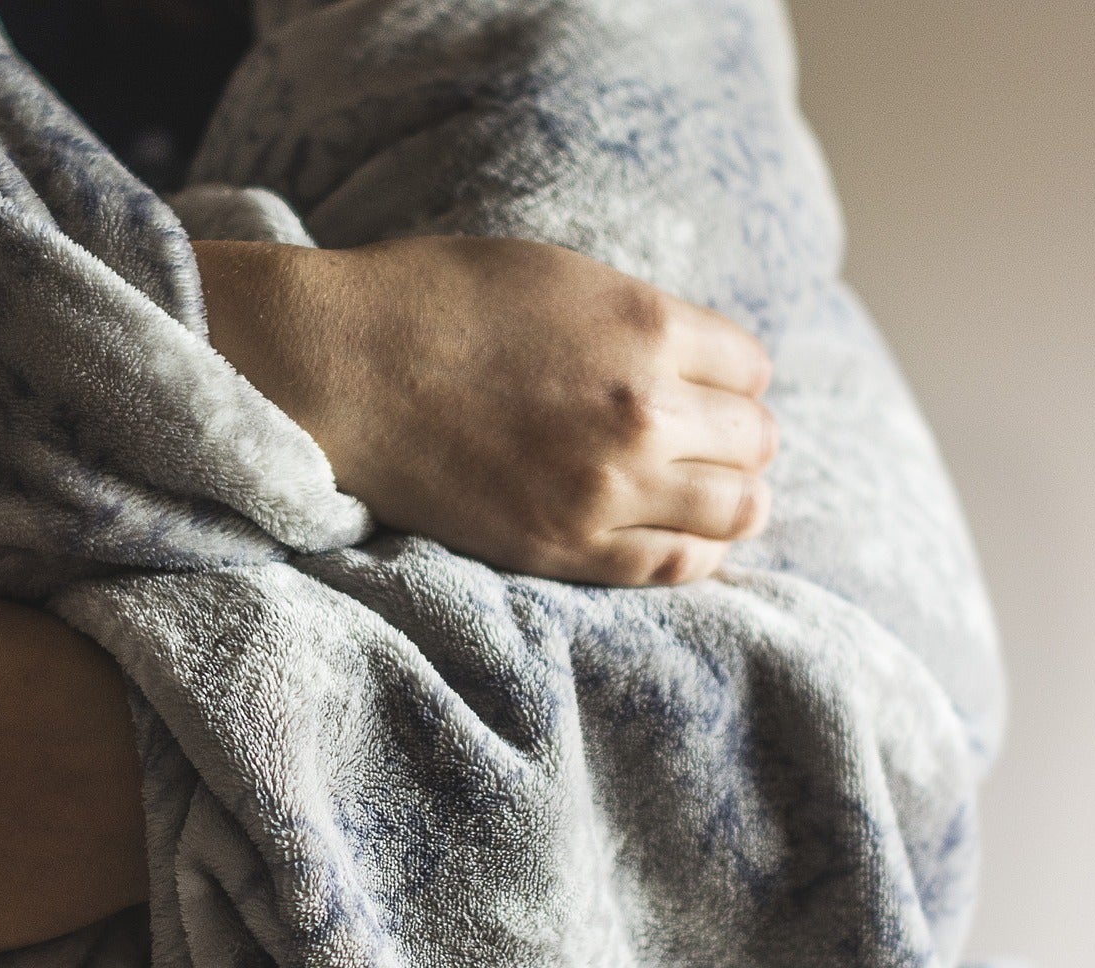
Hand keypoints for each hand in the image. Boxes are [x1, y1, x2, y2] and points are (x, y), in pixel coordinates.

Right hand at [192, 236, 777, 584]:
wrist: (339, 369)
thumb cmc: (433, 303)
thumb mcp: (558, 275)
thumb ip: (637, 319)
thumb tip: (694, 364)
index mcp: (647, 326)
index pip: (751, 368)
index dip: (728, 378)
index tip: (700, 388)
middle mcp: (643, 410)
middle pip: (754, 440)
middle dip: (735, 437)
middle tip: (704, 442)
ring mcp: (606, 486)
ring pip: (735, 509)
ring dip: (731, 499)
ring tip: (706, 496)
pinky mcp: (563, 544)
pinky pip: (674, 565)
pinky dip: (695, 553)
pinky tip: (683, 540)